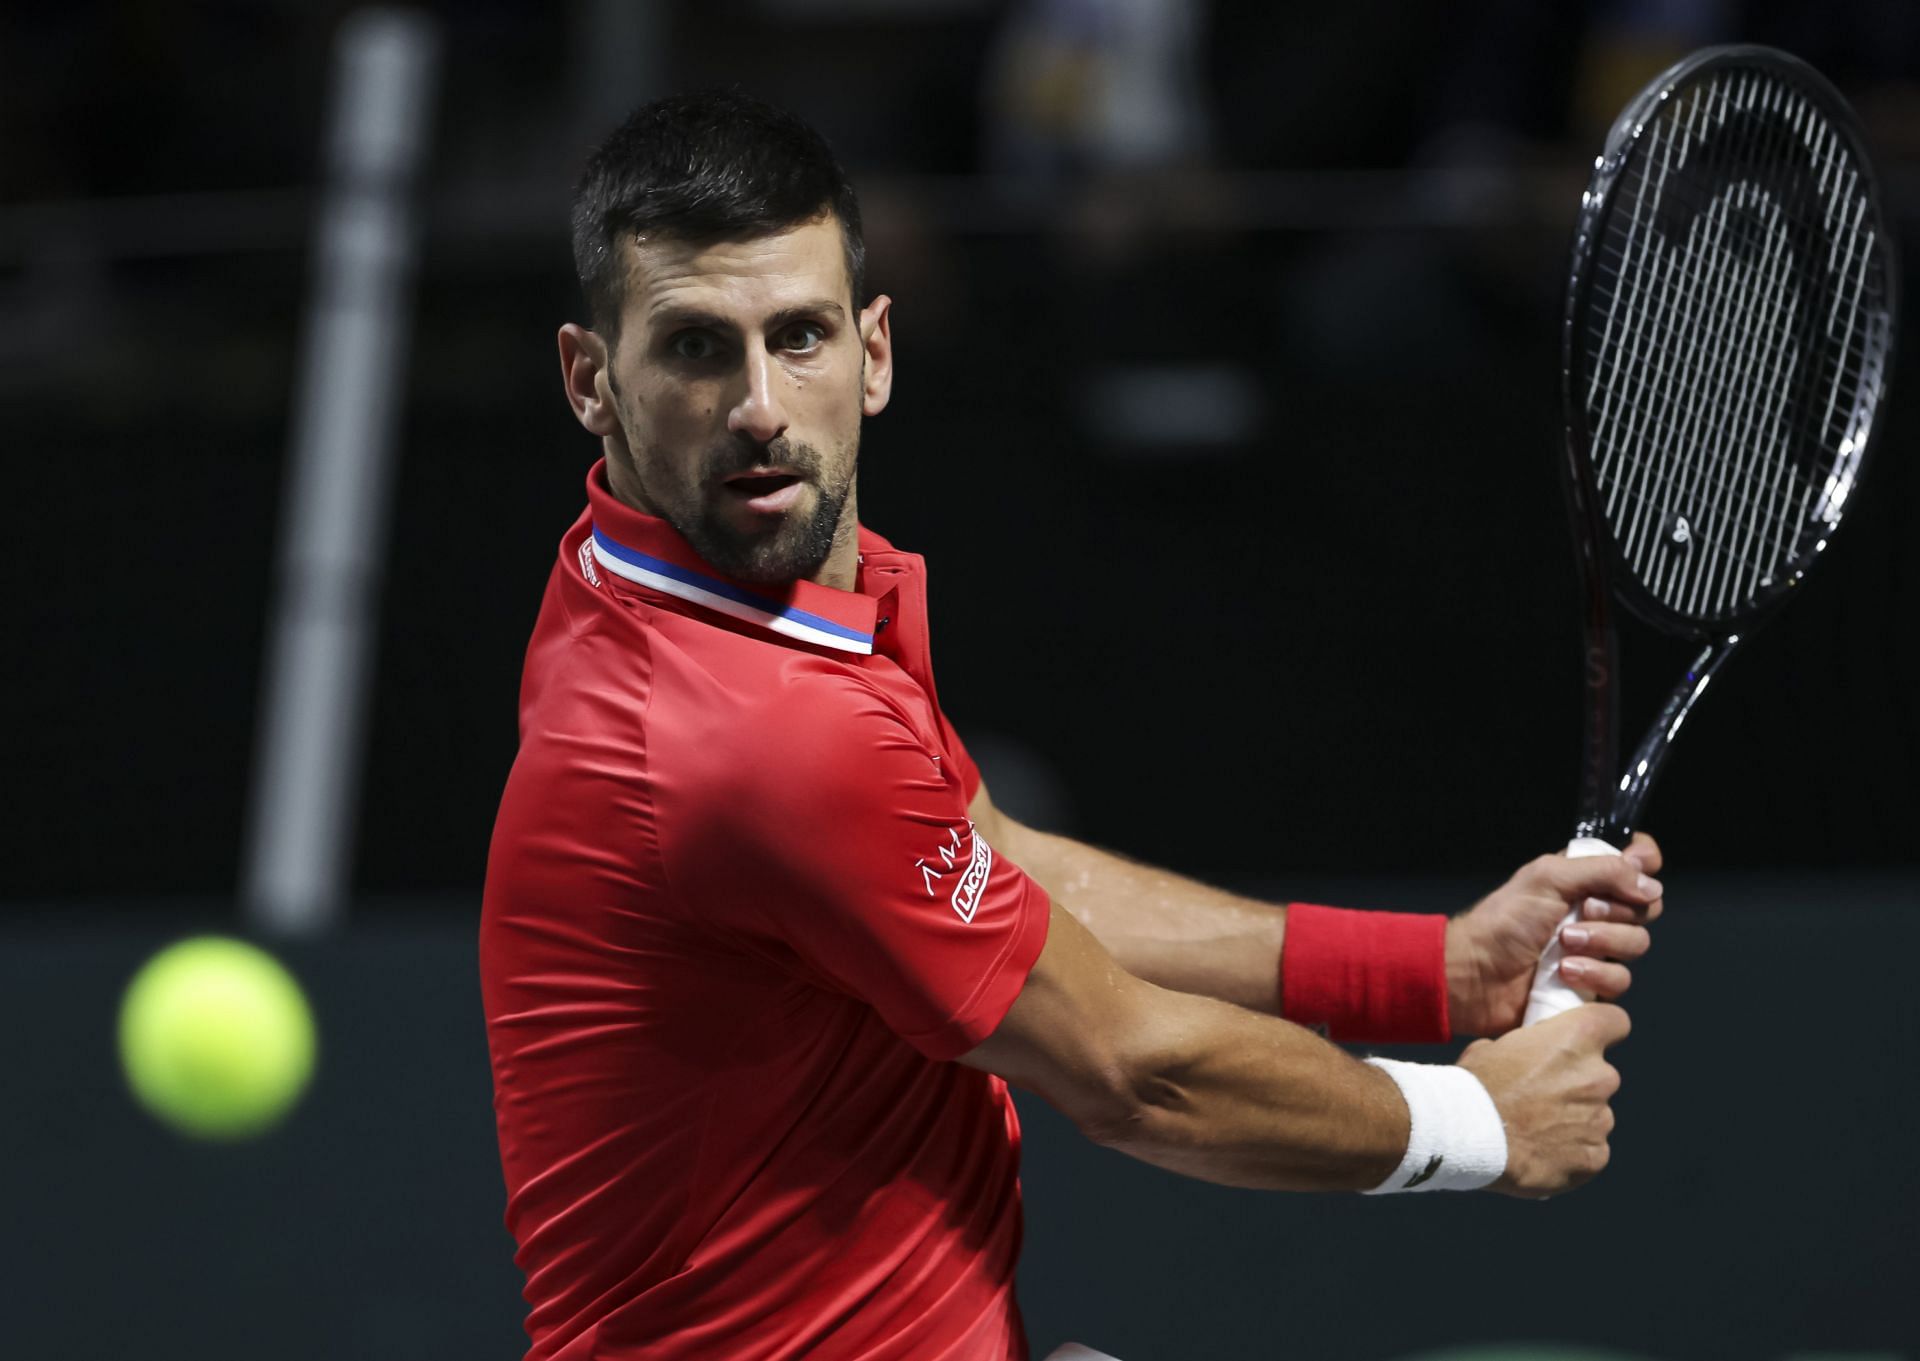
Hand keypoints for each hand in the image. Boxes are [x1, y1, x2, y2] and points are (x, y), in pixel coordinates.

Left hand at [1446, 833, 1664, 1036]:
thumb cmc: (1503, 921)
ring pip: (1636, 943)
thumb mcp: (1549, 879)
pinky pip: (1620, 979)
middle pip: (1645, 906)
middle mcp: (1595, 910)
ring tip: (1564, 945)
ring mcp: (1596, 948)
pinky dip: (1594, 974)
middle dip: (1617, 910)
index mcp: (1583, 878)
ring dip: (1602, 942)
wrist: (1476, 973)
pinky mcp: (1592, 983)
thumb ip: (1603, 871)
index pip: (1633, 862)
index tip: (1638, 866)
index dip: (1643, 862)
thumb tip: (1651, 884)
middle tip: (1583, 912)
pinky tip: (1565, 972)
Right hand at [1458, 1003, 1629, 1197]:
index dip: (1602, 1030)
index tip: (1585, 1041)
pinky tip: (1540, 1153)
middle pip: (1600, 1075)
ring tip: (1534, 1131)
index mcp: (1575, 1038)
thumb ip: (1526, 1049)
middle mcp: (1598, 1076)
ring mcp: (1600, 1119)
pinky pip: (1591, 1150)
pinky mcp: (1595, 1157)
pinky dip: (1571, 1152)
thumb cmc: (1473, 1087)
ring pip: (1595, 1115)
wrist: (1465, 1137)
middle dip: (1577, 1084)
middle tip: (1541, 1096)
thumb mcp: (1492, 1047)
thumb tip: (1526, 1059)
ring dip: (1572, 1120)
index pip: (1615, 1022)